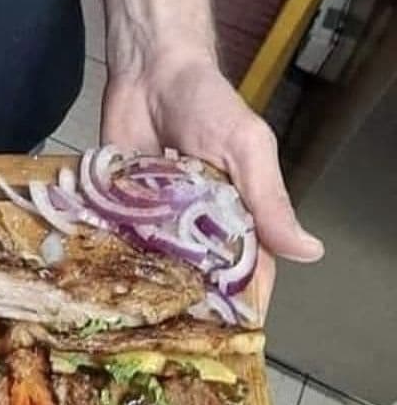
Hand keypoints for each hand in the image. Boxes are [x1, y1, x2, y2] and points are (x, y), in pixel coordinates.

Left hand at [101, 50, 323, 312]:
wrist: (149, 69)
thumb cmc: (207, 103)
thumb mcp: (246, 147)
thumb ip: (269, 199)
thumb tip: (309, 252)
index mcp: (238, 215)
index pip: (246, 270)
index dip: (240, 302)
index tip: (226, 335)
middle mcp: (196, 222)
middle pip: (195, 275)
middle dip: (185, 300)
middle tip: (169, 332)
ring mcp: (155, 215)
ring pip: (152, 264)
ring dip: (143, 283)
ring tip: (129, 315)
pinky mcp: (117, 203)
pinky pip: (114, 236)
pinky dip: (106, 252)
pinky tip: (95, 277)